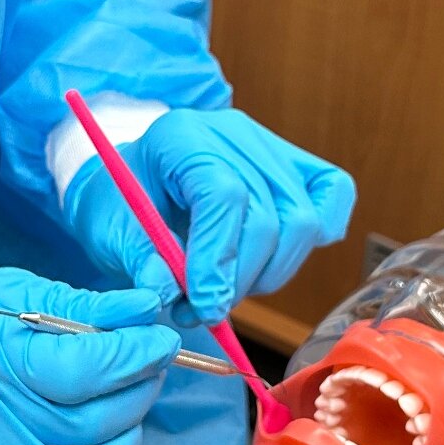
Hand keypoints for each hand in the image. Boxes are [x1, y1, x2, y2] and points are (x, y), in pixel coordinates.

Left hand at [61, 108, 354, 325]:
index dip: (219, 257)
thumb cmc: (120, 208)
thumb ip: (140, 262)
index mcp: (182, 136)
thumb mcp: (110, 233)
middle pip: (269, 214)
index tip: (205, 305)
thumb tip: (166, 293)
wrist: (131, 188)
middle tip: (207, 311)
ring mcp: (270, 147)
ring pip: (303, 221)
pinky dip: (310, 241)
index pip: (224, 194)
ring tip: (226, 292)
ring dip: (269, 274)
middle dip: (240, 279)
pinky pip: (333, 197)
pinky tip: (271, 263)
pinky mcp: (297, 166)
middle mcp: (234, 133)